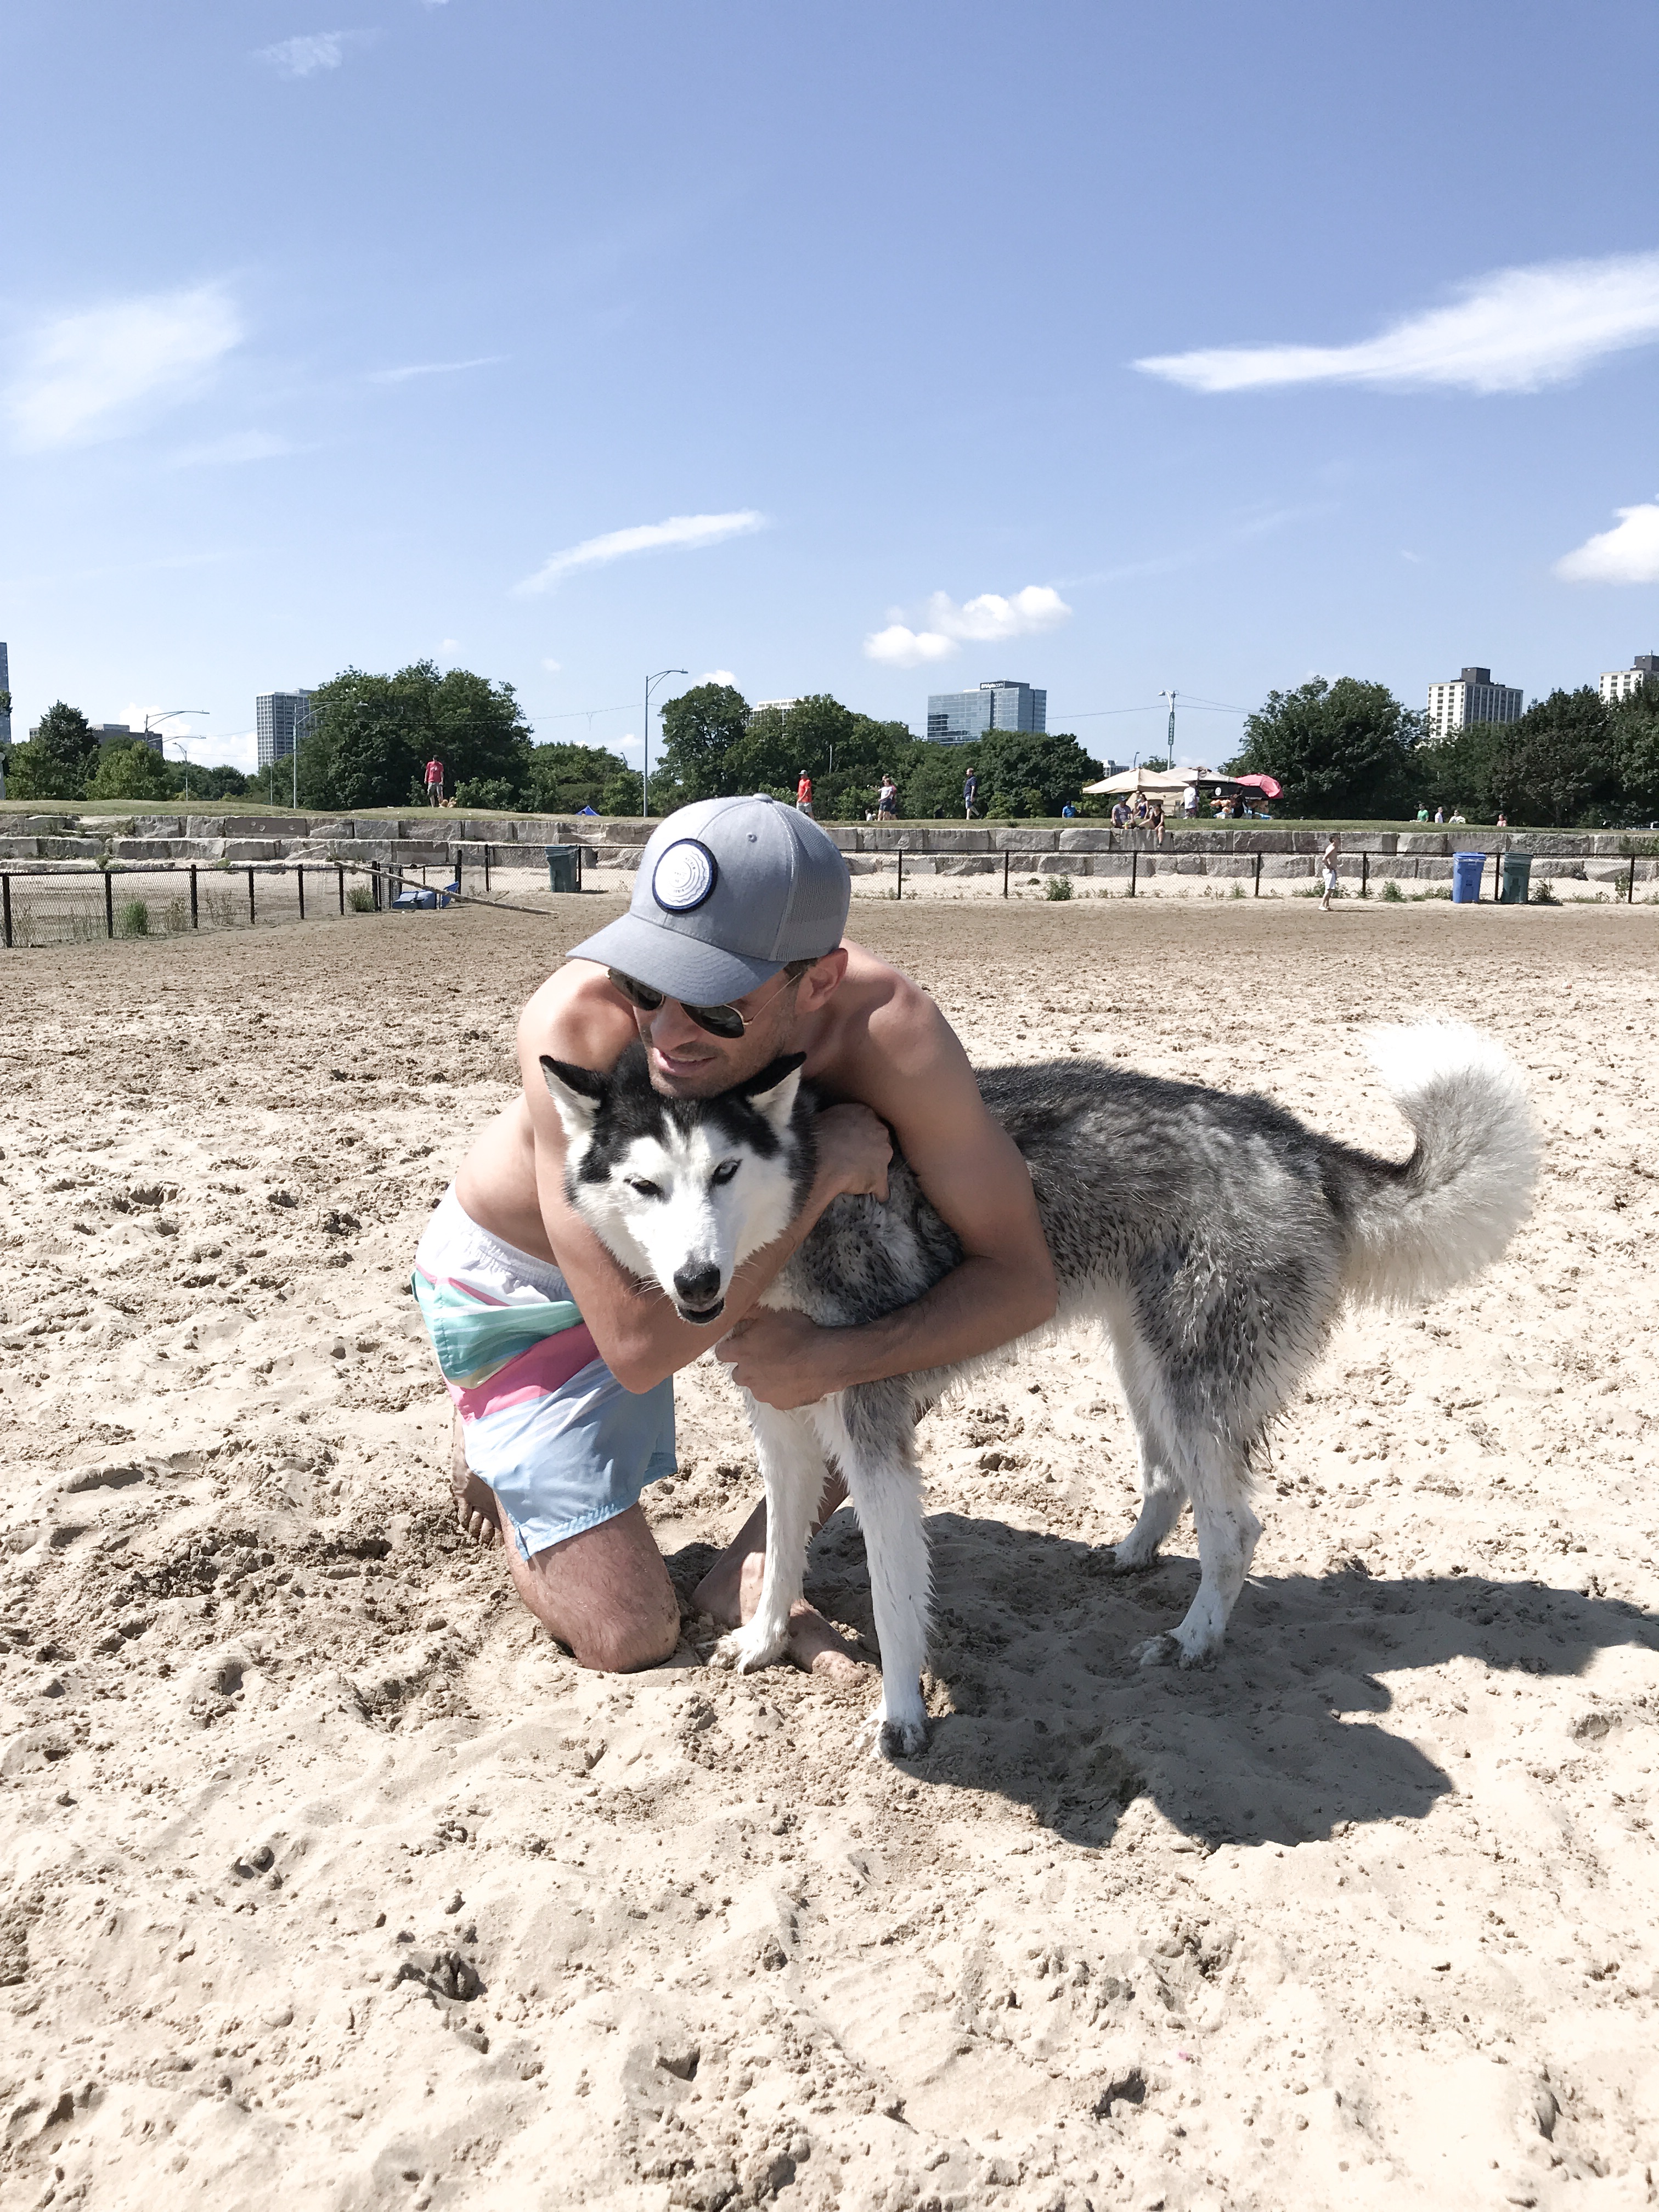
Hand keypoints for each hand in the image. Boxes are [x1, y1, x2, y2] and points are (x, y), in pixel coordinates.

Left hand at [715, 1309, 851, 1409]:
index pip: (721, 1352)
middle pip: (738, 1373)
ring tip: (782, 1368)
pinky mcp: (779, 1404)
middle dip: (747, 1366)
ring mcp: (762, 1392)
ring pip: (756, 1386)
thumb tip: (736, 1308)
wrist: (824, 1360)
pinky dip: (780, 1389)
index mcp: (741, 1351)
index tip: (741, 1343)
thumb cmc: (798, 1333)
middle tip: (764, 1356)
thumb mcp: (772, 1313)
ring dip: (763, 1379)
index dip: (730, 1347)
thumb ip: (750, 1311)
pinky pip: (775, 1396)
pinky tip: (793, 1379)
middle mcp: (747, 1375)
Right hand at [812, 1102, 890, 1201]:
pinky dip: (876, 1192)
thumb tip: (839, 1127)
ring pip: (883, 1164)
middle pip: (881, 1142)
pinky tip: (870, 1196)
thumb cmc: (816, 1136)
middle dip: (871, 1151)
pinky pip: (882, 1189)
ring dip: (873, 1170)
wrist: (818, 1157)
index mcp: (866, 1113)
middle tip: (855, 1158)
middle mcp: (880, 1131)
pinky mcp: (879, 1178)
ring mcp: (883, 1156)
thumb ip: (843, 1120)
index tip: (854, 1142)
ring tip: (858, 1177)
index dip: (862, 1135)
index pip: (871, 1124)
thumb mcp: (831, 1116)